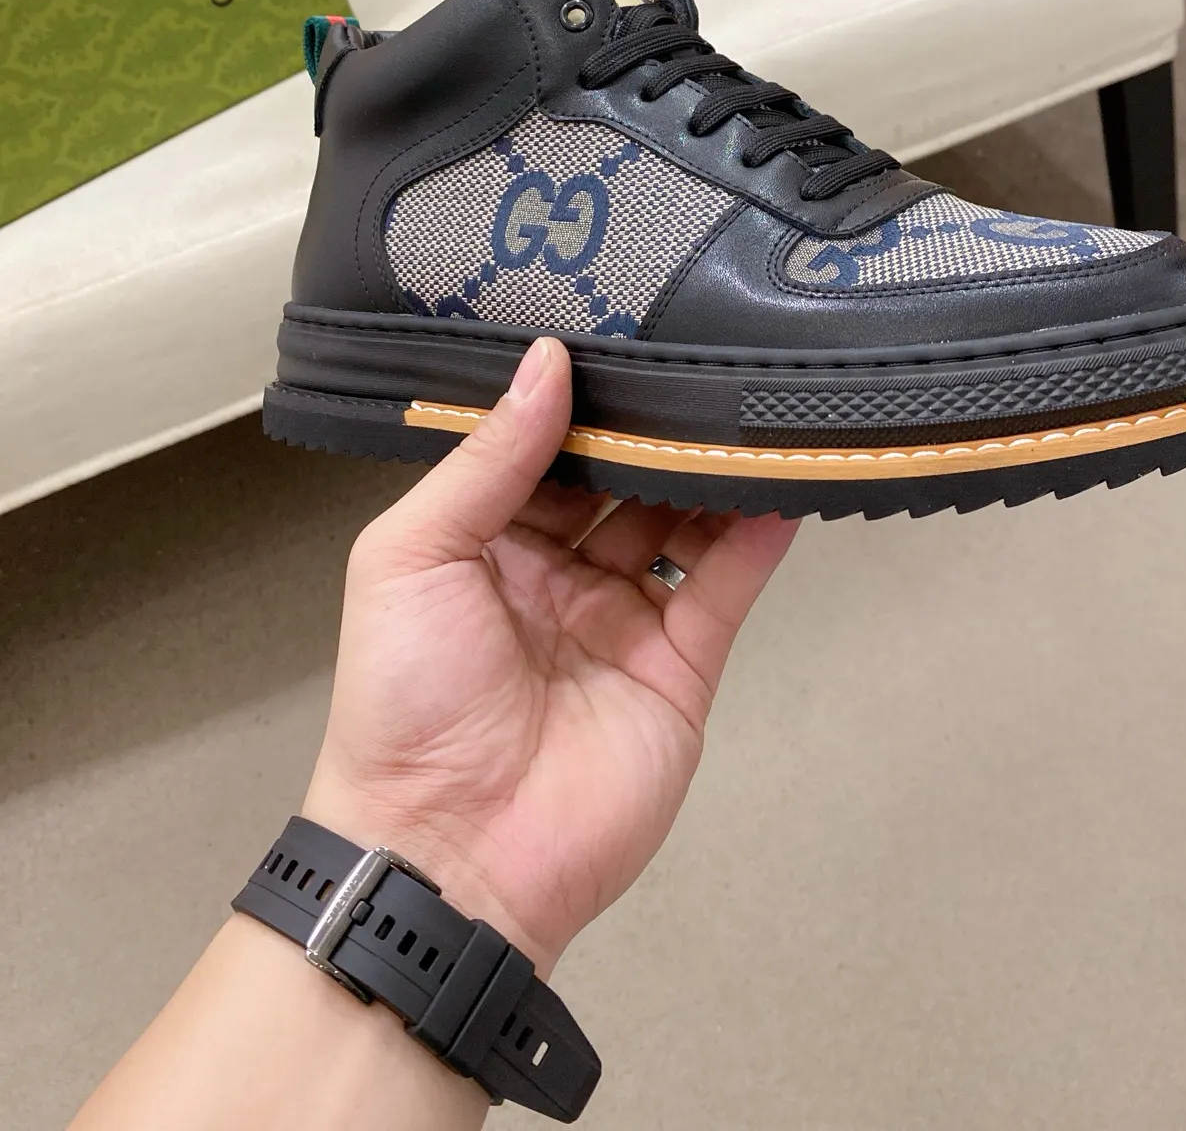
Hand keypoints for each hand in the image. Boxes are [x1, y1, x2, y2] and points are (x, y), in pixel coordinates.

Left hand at [303, 337, 797, 976]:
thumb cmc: (402, 704)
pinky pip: (724, 586)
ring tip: (745, 406)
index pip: (543, 450)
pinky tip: (778, 482)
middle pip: (621, 479)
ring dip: (710, 469)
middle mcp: (557, 574)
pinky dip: (754, 535)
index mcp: (484, 543)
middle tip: (695, 358)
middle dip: (654, 426)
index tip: (619, 334)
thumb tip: (546, 363)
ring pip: (680, 521)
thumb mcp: (411, 557)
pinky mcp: (679, 666)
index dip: (577, 400)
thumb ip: (486, 460)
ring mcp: (621, 620)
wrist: (449, 855)